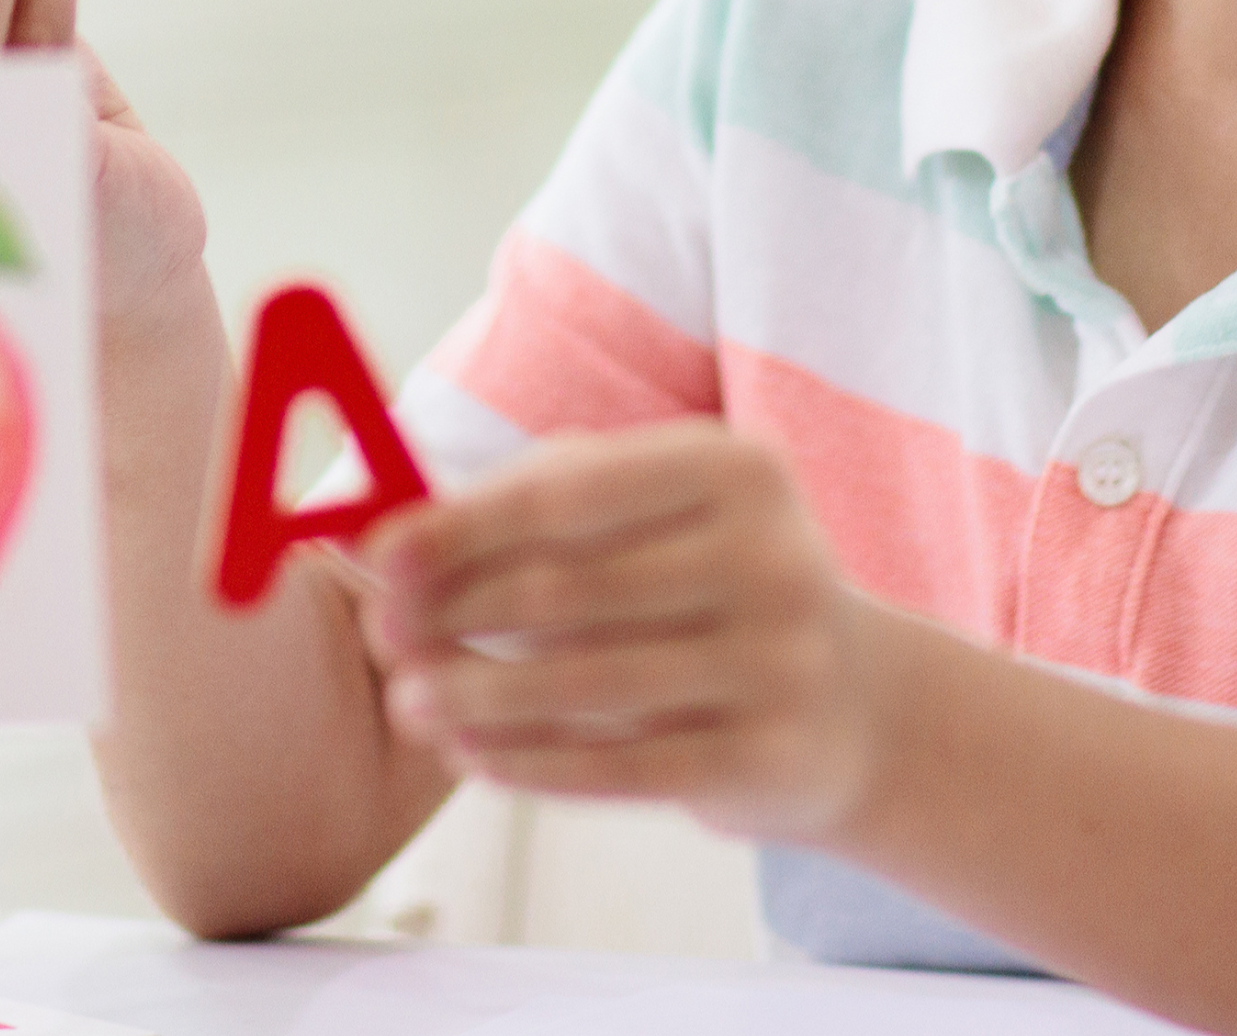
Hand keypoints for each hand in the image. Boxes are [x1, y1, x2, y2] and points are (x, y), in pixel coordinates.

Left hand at [361, 421, 885, 842]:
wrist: (857, 702)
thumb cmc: (712, 581)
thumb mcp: (660, 510)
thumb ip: (542, 500)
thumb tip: (402, 534)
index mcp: (733, 467)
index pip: (567, 496)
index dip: (462, 528)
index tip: (379, 557)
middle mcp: (768, 555)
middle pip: (570, 589)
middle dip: (456, 614)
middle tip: (384, 638)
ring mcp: (780, 661)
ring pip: (587, 685)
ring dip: (476, 695)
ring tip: (409, 700)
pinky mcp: (771, 757)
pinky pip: (620, 769)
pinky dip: (531, 762)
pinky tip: (472, 754)